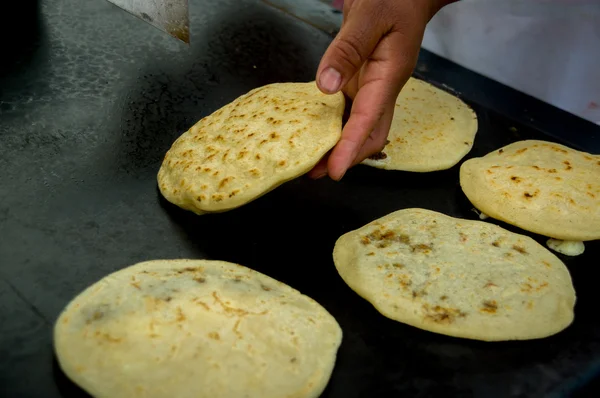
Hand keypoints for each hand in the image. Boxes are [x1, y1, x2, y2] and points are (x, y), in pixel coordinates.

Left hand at [309, 0, 454, 179]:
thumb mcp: (369, 16)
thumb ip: (347, 50)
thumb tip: (325, 87)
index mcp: (389, 75)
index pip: (369, 120)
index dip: (351, 148)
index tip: (335, 170)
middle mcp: (382, 87)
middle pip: (370, 133)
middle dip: (347, 157)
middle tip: (317, 172)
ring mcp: (373, 85)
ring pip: (359, 125)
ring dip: (339, 145)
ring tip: (312, 160)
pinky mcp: (362, 80)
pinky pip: (349, 109)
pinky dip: (335, 125)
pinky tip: (316, 131)